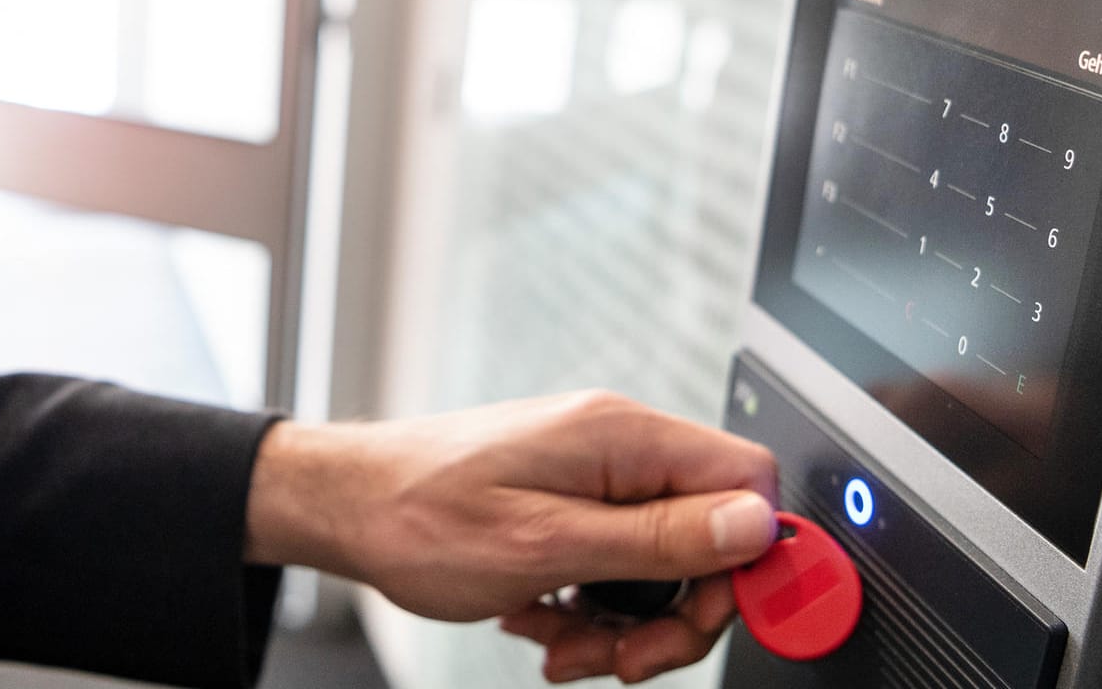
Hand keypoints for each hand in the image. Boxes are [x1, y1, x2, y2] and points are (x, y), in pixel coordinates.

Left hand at [245, 391, 777, 682]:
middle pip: (710, 534)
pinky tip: (543, 623)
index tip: (716, 620)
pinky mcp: (569, 500)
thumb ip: (658, 538)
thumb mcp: (548, 546)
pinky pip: (616, 563)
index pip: (746, 481)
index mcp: (624, 438)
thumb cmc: (421, 516)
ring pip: (662, 561)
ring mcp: (593, 473)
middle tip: (622, 662)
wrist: (344, 507)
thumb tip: (757, 526)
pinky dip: (589, 607)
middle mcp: (618, 446)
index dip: (750, 560)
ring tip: (566, 650)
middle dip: (674, 614)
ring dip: (625, 623)